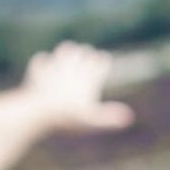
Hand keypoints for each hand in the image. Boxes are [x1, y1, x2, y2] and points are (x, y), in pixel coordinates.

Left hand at [19, 40, 134, 132]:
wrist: (39, 112)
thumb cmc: (68, 117)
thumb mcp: (92, 119)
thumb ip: (109, 117)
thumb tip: (130, 117)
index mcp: (89, 75)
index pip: (102, 61)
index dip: (103, 62)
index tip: (104, 64)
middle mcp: (73, 66)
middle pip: (85, 51)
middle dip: (88, 54)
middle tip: (89, 56)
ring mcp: (55, 66)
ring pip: (65, 49)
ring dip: (68, 51)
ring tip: (69, 55)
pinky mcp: (39, 71)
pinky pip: (41, 60)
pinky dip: (44, 62)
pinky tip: (45, 66)